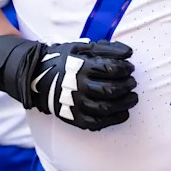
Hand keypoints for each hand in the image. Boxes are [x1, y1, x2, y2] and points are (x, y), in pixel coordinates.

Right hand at [0, 35, 137, 130]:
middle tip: (132, 82)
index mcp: (81, 67)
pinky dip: (114, 119)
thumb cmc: (65, 59)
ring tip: (133, 97)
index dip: (125, 69)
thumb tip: (129, 52)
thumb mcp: (82, 48)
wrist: (37, 76)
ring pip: (106, 107)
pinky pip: (98, 122)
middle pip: (110, 90)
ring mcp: (76, 104)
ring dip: (125, 103)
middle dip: (127, 86)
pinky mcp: (75, 117)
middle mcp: (78, 86)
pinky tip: (124, 112)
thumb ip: (106, 48)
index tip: (130, 68)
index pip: (111, 69)